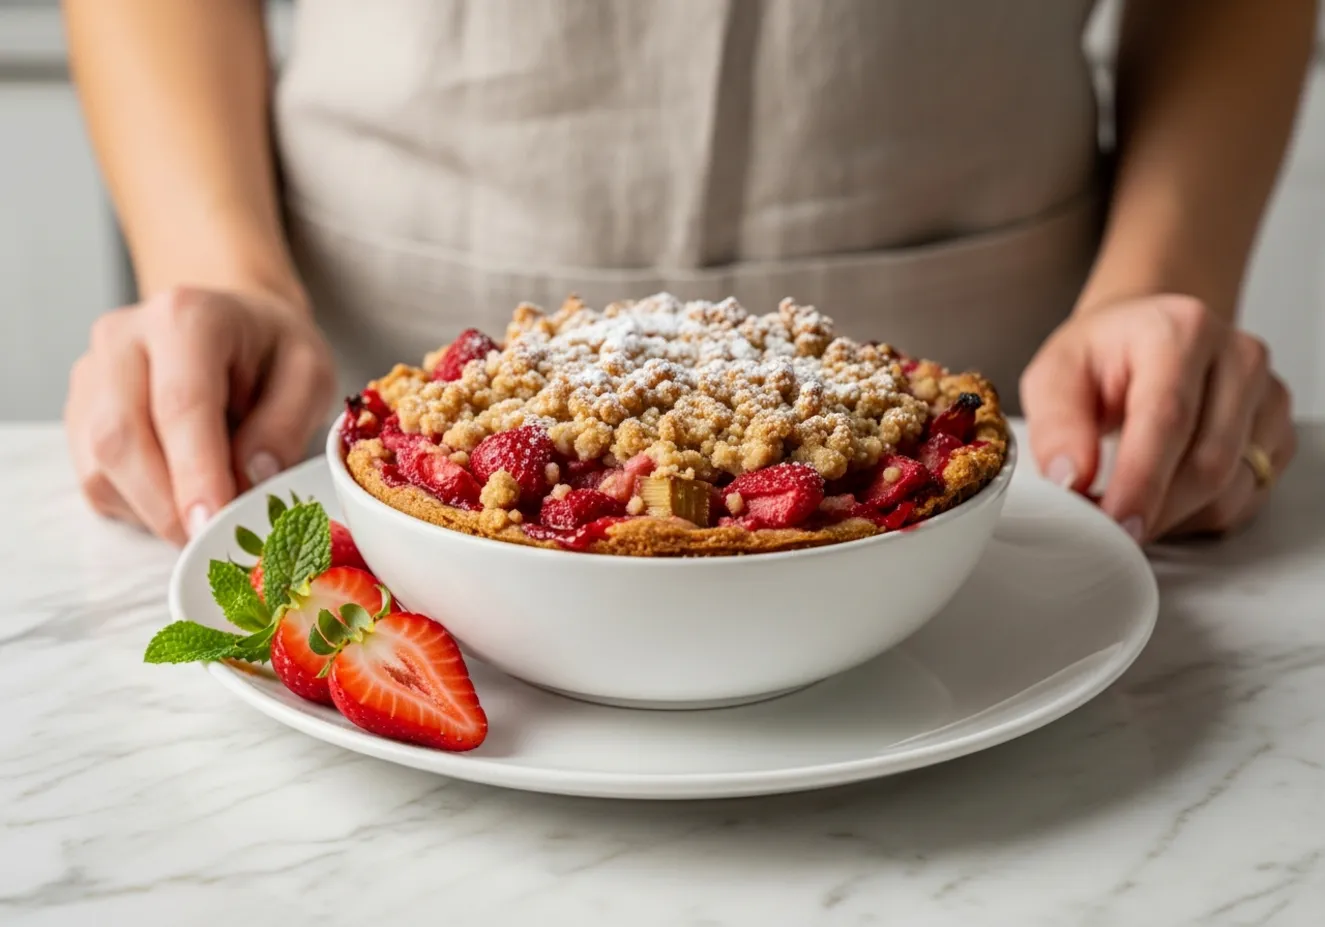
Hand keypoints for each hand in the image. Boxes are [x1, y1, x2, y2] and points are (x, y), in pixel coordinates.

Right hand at [65, 286, 336, 543]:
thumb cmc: (273, 351)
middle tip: (214, 540)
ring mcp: (91, 375)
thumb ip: (287, 423)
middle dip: (167, 505)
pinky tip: (181, 494)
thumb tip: (252, 477)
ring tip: (209, 511)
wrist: (233, 324)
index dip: (195, 473)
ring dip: (154, 510)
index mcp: (186, 318)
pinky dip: (139, 506)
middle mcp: (123, 338)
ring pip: (100, 466)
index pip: (181, 405)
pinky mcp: (79, 413)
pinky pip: (96, 479)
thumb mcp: (310, 374)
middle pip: (121, 437)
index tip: (212, 525)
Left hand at [1020, 295, 1295, 542]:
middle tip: (1104, 526)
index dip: (1142, 481)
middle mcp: (1237, 358)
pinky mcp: (1279, 433)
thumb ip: (1056, 426)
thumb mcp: (1054, 375)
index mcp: (1180, 332)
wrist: (1144, 337)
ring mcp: (1267, 397)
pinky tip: (1162, 496)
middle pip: (1208, 464)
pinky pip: (1244, 500)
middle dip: (1153, 510)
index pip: (1169, 418)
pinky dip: (1195, 515)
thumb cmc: (1102, 356)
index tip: (1116, 523)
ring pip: (1230, 491)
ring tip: (1126, 502)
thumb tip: (1070, 479)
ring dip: (1172, 517)